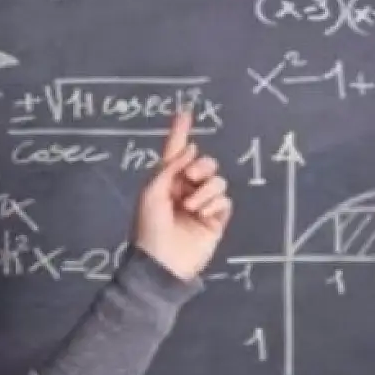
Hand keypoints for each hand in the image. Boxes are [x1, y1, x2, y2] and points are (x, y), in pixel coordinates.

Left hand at [131, 107, 232, 281]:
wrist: (163, 262)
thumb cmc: (150, 227)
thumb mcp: (152, 193)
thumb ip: (170, 168)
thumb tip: (191, 149)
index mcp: (166, 181)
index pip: (175, 152)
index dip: (180, 132)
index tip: (185, 112)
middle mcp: (185, 189)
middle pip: (204, 163)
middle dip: (200, 166)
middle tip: (189, 178)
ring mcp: (202, 204)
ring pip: (217, 180)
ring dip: (204, 190)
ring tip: (191, 207)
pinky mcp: (216, 219)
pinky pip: (224, 199)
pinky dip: (213, 204)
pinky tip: (201, 216)